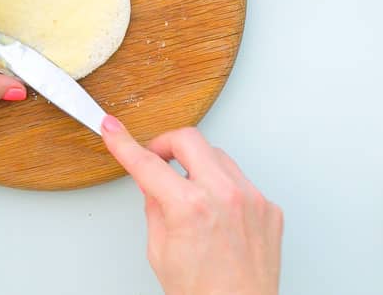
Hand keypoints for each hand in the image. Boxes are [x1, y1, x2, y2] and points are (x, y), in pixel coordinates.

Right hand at [102, 118, 282, 294]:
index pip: (147, 163)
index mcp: (190, 207)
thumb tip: (152, 181)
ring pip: (218, 156)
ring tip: (190, 192)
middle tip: (156, 158)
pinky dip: (224, 188)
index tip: (114, 131)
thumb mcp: (160, 251)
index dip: (124, 144)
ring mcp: (252, 199)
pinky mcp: (269, 208)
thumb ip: (154, 207)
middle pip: (189, 139)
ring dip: (198, 165)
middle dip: (166, 144)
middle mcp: (225, 196)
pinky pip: (241, 181)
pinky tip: (217, 212)